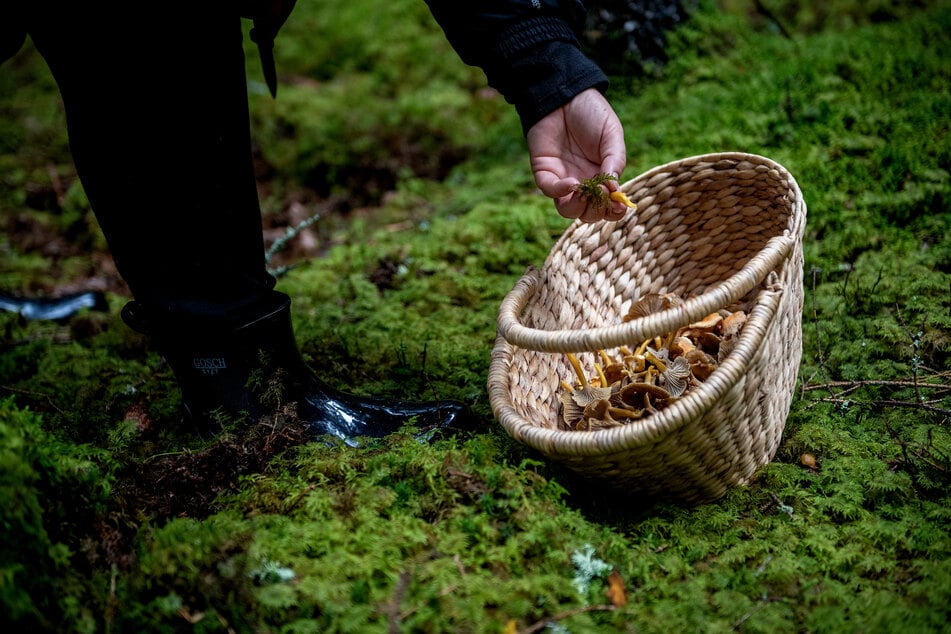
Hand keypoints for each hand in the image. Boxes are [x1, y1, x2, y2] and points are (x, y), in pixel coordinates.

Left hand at [527, 88, 627, 222]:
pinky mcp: (545, 172)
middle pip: (589, 213)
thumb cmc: (592, 113)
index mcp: (603, 176)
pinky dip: (561, 192)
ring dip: (578, 208)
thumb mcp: (612, 134)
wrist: (565, 94)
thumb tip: (614, 189)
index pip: (608, 206)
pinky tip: (572, 183)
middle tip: (601, 196)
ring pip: (568, 210)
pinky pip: (550, 191)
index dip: (614, 212)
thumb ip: (615, 160)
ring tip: (584, 192)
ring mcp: (563, 179)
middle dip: (596, 211)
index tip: (620, 207)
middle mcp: (584, 182)